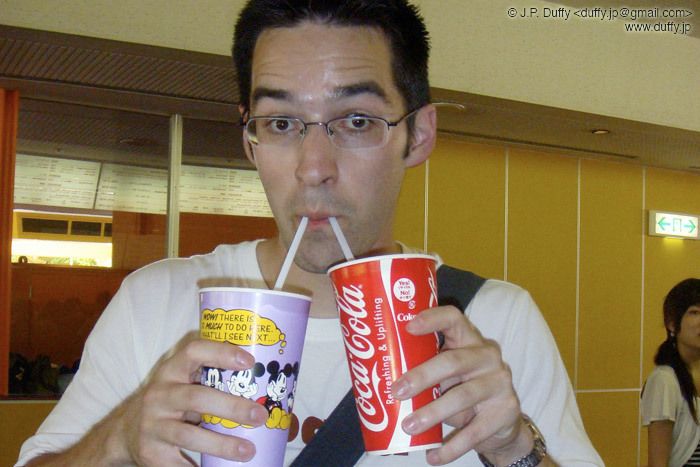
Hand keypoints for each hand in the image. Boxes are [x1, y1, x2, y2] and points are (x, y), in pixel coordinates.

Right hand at [117, 332, 268, 464]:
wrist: (127, 430)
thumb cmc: (174, 400)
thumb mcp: (185, 381)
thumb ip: (213, 377)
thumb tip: (269, 379)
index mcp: (173, 369)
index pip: (194, 351)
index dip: (222, 353)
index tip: (249, 362)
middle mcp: (160, 394)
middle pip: (196, 398)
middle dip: (231, 407)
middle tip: (260, 415)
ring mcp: (153, 424)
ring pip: (188, 435)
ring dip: (221, 444)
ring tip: (248, 450)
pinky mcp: (150, 452)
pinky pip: (177, 465)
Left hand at [392, 306, 526, 464]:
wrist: (503, 424)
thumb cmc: (464, 390)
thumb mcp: (449, 376)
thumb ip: (428, 373)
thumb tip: (384, 384)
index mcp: (469, 340)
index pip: (454, 318)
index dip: (432, 319)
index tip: (407, 326)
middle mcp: (487, 356)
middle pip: (454, 361)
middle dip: (422, 376)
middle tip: (397, 391)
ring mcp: (500, 383)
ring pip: (464, 396)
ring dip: (433, 413)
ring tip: (409, 426)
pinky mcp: (506, 411)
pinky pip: (475, 431)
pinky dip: (451, 447)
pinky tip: (433, 456)